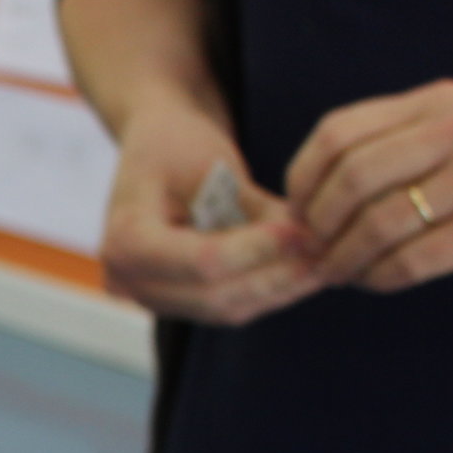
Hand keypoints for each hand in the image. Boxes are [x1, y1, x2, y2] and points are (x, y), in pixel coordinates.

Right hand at [98, 94, 318, 324]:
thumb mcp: (211, 162)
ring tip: (325, 262)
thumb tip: (308, 238)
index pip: (203, 262)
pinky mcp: (175, 301)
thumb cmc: (175, 143)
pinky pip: (228, 308)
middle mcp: (129, 281)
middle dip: (276, 276)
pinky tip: (305, 271)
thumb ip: (253, 208)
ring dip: (280, 289)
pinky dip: (269, 291)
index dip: (259, 251)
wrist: (150, 150)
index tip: (305, 232)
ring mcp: (150, 297)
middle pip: (215, 296)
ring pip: (227, 310)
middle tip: (328, 253)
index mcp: (125, 241)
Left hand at [287, 78, 452, 292]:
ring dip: (344, 257)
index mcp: (435, 102)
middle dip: (318, 225)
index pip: (337, 135)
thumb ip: (386, 146)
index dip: (302, 180)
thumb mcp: (443, 131)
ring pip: (378, 223)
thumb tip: (298, 205)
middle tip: (311, 249)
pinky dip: (379, 276)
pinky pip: (412, 260)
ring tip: (337, 269)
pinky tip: (374, 279)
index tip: (296, 210)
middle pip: (351, 181)